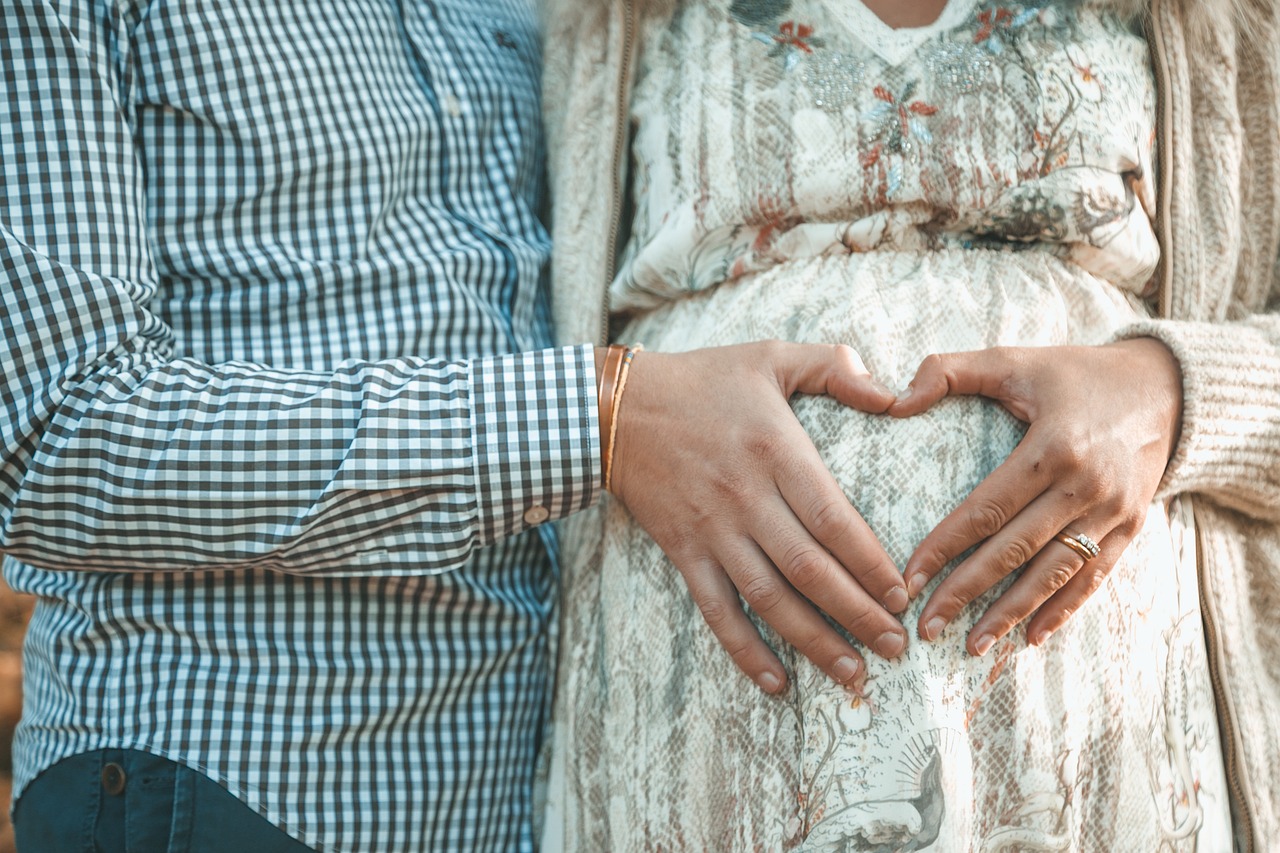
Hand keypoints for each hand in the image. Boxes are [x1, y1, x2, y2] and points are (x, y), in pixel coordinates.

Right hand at [608, 341, 909, 693]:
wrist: (617, 408)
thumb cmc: (702, 379)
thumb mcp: (771, 356)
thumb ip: (835, 367)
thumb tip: (893, 395)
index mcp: (775, 450)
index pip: (833, 519)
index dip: (871, 563)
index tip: (902, 594)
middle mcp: (746, 498)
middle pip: (809, 570)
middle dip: (858, 614)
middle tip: (896, 647)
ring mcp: (712, 530)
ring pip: (768, 599)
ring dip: (814, 642)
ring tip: (854, 675)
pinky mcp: (684, 550)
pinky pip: (716, 609)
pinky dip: (745, 650)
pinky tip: (777, 682)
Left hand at [888, 338, 1182, 653]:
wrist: (1165, 388)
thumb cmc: (1074, 375)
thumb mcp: (1014, 360)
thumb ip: (951, 372)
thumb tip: (895, 401)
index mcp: (1052, 448)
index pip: (987, 509)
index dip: (945, 546)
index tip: (909, 578)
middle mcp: (1086, 487)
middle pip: (1016, 550)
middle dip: (967, 592)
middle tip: (927, 626)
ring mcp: (1113, 513)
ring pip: (1054, 574)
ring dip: (1011, 613)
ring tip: (970, 645)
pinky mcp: (1131, 529)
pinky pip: (1094, 579)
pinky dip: (1063, 611)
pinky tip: (1030, 638)